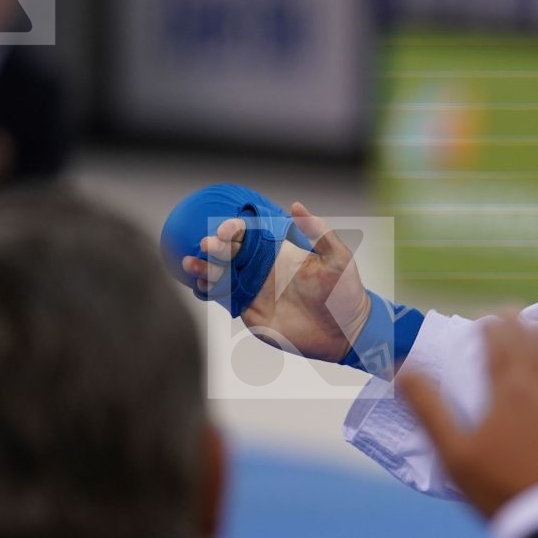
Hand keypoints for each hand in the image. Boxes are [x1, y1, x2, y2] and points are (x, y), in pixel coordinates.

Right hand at [180, 200, 370, 361]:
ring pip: (223, 275)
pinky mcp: (253, 313)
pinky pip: (227, 300)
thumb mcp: (338, 258)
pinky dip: (211, 293)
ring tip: (190, 263)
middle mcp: (264, 269)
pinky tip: (199, 287)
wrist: (347, 331)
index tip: (228, 230)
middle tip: (206, 245)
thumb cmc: (346, 292)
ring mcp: (256, 291)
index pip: (251, 235)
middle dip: (215, 248)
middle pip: (231, 253)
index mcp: (280, 253)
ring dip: (205, 269)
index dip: (236, 230)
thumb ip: (318, 232)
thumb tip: (296, 206)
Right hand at [397, 314, 537, 517]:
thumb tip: (401, 370)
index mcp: (508, 390)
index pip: (500, 340)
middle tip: (509, 314)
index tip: (484, 320)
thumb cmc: (499, 489)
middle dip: (518, 322)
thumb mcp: (454, 454)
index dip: (491, 324)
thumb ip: (428, 408)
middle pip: (533, 338)